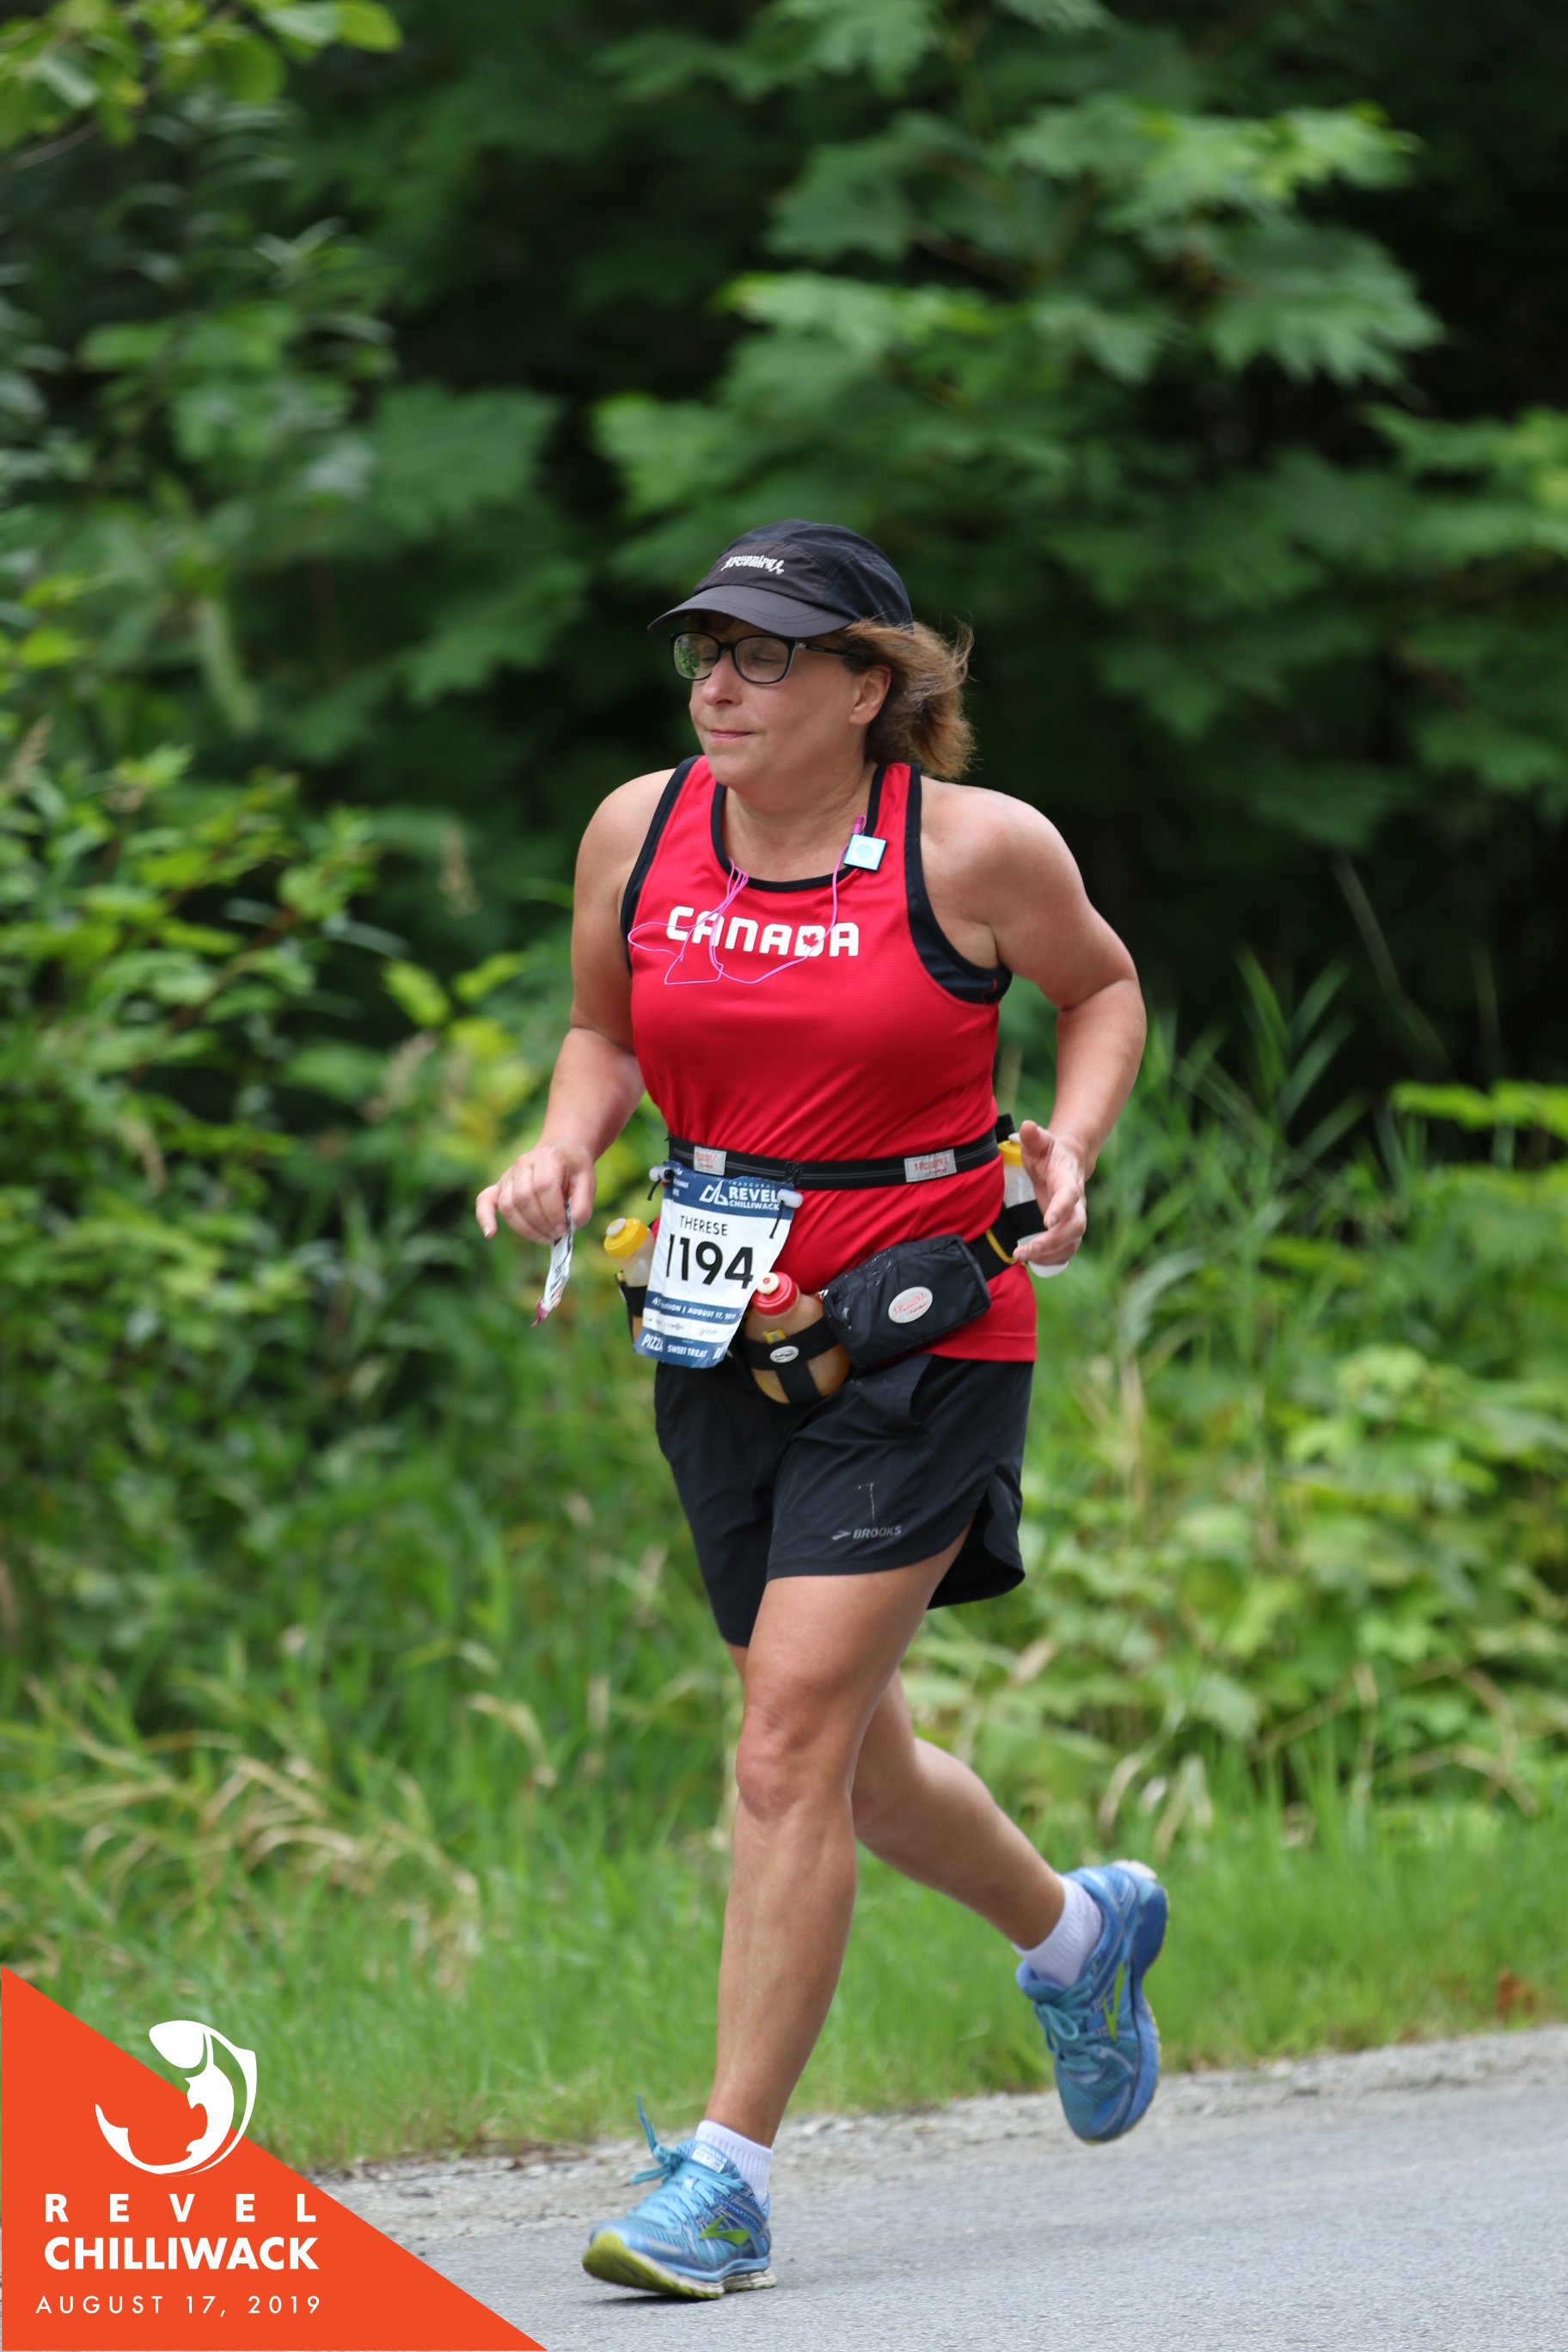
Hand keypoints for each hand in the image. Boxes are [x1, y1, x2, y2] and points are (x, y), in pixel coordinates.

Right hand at [476, 1140, 595, 1243]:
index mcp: (548, 1157)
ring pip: (508, 1204)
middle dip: (541, 1222)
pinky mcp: (499, 1186)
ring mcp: (509, 1174)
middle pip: (524, 1197)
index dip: (553, 1212)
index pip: (545, 1186)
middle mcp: (524, 1162)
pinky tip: (490, 1233)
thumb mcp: (587, 1183)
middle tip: (555, 1234)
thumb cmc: (574, 1171)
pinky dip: (485, 1217)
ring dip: (525, 1227)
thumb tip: (570, 1227)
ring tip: (544, 1237)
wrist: (560, 1152)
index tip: (564, 1229)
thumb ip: (582, 1206)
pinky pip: (485, 1200)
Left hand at [1014, 1120, 1087, 1269]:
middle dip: (1053, 1241)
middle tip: (1028, 1248)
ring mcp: (1074, 1217)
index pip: (1070, 1195)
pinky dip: (1053, 1260)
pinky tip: (1033, 1262)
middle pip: (1076, 1226)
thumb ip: (1034, 1136)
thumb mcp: (1040, 1141)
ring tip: (1022, 1256)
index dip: (1061, 1208)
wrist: (1067, 1160)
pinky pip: (1067, 1250)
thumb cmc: (1050, 1152)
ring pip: (1073, 1242)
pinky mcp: (1068, 1228)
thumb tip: (1027, 1125)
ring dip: (1050, 1254)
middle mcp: (1077, 1201)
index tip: (1046, 1221)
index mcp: (1069, 1179)